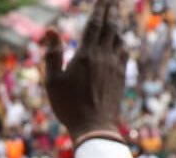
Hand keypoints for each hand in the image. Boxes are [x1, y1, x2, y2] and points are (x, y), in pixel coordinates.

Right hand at [43, 0, 126, 145]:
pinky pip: (124, 52)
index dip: (99, 8)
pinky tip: (121, 40)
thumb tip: (51, 29)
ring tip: (117, 13)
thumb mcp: (52, 81)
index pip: (95, 24)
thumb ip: (52, 53)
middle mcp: (103, 57)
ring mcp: (114, 66)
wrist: (95, 127)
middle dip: (112, 10)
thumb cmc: (69, 106)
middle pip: (110, 26)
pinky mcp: (121, 76)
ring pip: (119, 38)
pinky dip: (122, 41)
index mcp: (85, 55)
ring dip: (118, 23)